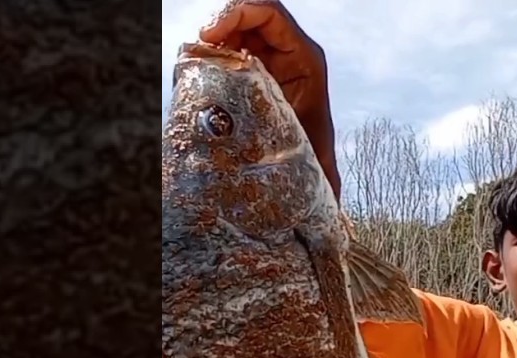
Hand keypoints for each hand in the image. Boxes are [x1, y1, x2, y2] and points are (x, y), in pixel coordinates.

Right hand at [200, 0, 340, 197]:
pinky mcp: (249, 71)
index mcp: (305, 59)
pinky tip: (200, 72)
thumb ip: (308, 158)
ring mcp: (267, 59)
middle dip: (221, 22)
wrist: (307, 170)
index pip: (271, 14)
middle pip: (249, 15)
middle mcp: (287, 53)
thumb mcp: (307, 151)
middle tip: (200, 45)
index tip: (211, 35)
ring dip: (213, 40)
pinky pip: (226, 49)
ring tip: (199, 62)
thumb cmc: (310, 159)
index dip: (238, 13)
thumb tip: (317, 182)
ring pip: (235, 30)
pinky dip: (210, 54)